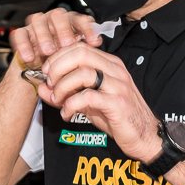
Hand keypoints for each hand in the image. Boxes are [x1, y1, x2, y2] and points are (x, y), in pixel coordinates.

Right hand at [10, 9, 102, 67]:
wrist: (37, 75)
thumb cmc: (58, 65)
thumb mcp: (74, 60)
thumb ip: (83, 53)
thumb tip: (97, 52)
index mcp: (70, 25)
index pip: (80, 19)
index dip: (88, 29)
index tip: (94, 42)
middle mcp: (53, 22)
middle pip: (58, 15)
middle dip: (63, 30)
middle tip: (66, 44)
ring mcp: (36, 26)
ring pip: (38, 21)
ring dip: (44, 36)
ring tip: (48, 52)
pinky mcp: (21, 34)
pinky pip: (20, 34)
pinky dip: (24, 45)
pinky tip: (30, 57)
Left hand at [38, 43, 160, 162]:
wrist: (144, 136)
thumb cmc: (116, 117)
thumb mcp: (86, 101)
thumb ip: (64, 92)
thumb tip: (40, 87)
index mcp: (108, 64)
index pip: (79, 48)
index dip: (57, 58)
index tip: (46, 73)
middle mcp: (114, 70)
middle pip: (80, 54)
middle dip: (57, 67)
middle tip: (50, 84)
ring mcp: (117, 85)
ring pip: (83, 73)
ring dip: (62, 87)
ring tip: (58, 100)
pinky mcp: (117, 103)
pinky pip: (87, 97)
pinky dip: (70, 105)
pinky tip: (67, 114)